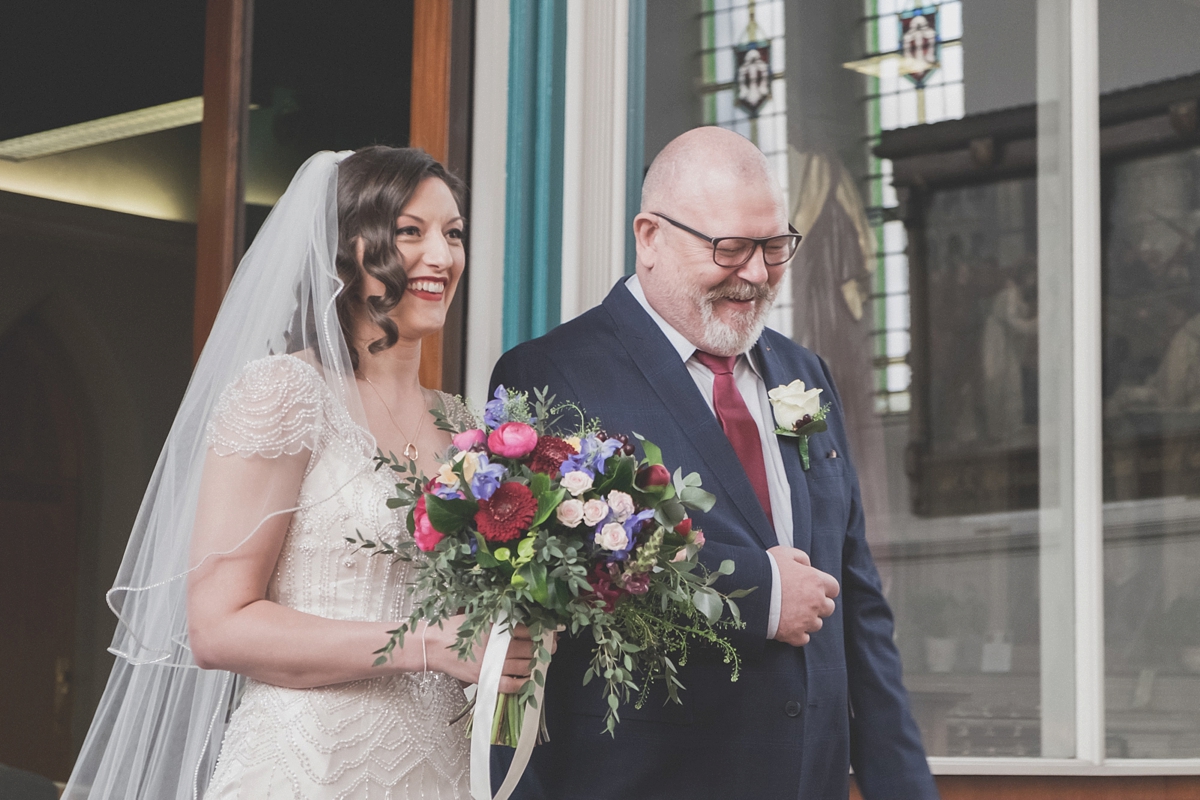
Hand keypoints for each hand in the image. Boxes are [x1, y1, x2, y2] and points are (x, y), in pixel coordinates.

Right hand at [423, 618, 555, 692]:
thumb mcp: (478, 616)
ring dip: (534, 664)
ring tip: (538, 661)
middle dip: (543, 648)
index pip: (529, 630)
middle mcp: (498, 647)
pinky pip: (510, 685)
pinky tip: (526, 679)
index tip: (553, 632)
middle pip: (530, 648)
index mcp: (497, 629)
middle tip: (551, 647)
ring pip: (524, 666)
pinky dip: (522, 683)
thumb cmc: (454, 629)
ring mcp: (493, 664)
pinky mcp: (486, 679)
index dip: (544, 631)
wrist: (434, 646)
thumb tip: (520, 617)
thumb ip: (499, 618)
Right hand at [768, 546, 839, 646]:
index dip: (824, 588)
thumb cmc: (766, 570)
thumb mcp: (783, 553)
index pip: (833, 588)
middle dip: (818, 605)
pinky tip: (788, 626)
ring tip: (792, 614)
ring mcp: (806, 620)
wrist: (749, 591)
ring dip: (808, 620)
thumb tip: (807, 565)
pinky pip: (804, 639)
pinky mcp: (794, 634)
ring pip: (817, 624)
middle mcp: (816, 602)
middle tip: (803, 601)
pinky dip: (797, 634)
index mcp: (816, 581)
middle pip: (829, 608)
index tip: (815, 588)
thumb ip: (801, 557)